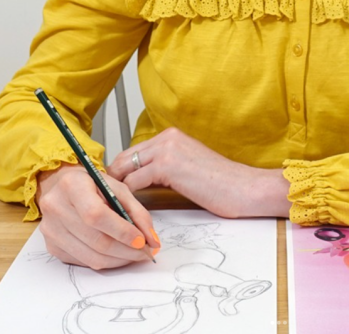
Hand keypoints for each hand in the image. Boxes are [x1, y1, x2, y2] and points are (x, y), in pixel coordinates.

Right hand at [36, 164, 159, 269]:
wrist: (63, 187)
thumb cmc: (93, 185)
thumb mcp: (117, 187)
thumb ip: (137, 211)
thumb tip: (152, 239)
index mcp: (71, 186)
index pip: (96, 215)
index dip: (121, 231)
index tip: (142, 240)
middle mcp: (55, 208)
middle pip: (95, 240)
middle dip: (126, 250)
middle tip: (146, 253)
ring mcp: (50, 230)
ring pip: (90, 256)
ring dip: (118, 260)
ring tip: (136, 255)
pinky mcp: (51, 246)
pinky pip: (83, 262)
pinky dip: (105, 261)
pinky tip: (118, 255)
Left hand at [108, 127, 289, 218]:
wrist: (244, 187)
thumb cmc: (222, 184)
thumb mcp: (189, 167)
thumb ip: (167, 167)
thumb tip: (142, 181)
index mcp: (173, 136)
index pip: (134, 151)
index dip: (120, 171)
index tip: (111, 188)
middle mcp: (167, 137)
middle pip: (125, 157)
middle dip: (112, 178)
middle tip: (105, 200)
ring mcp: (166, 149)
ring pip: (125, 168)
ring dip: (116, 189)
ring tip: (111, 208)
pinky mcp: (167, 165)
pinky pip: (134, 182)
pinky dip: (127, 198)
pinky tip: (128, 212)